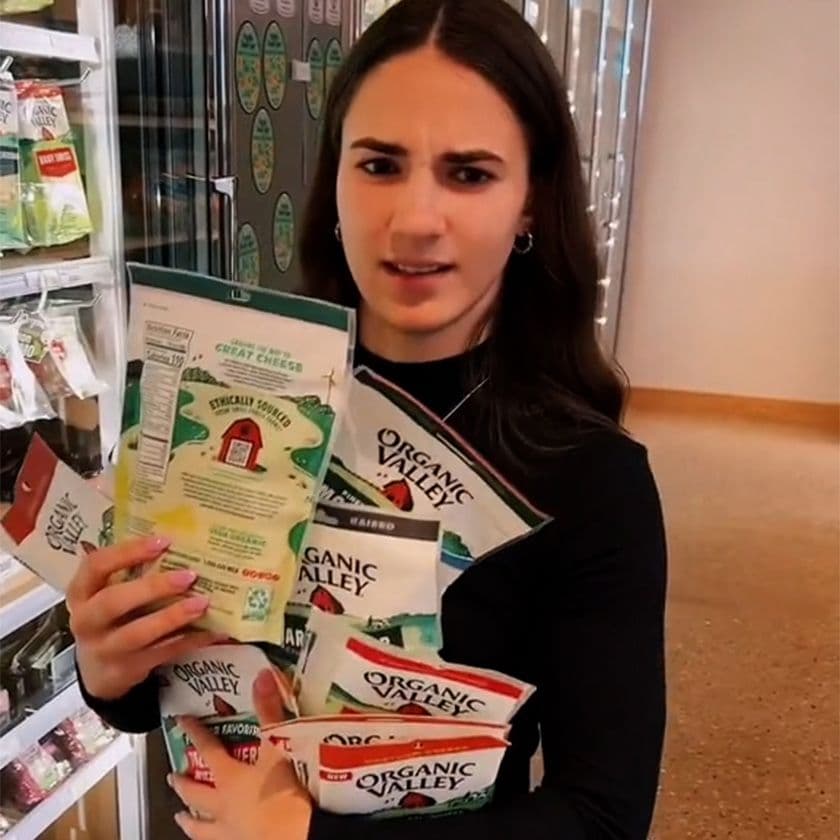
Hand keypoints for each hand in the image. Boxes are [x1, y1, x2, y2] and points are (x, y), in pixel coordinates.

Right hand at [68, 537, 219, 700]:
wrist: (98, 671)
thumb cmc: (112, 616)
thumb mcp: (108, 593)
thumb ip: (131, 572)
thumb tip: (183, 542)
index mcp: (81, 592)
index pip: (96, 566)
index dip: (127, 552)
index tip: (163, 542)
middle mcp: (87, 621)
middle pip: (113, 602)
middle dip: (153, 587)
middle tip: (189, 576)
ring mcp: (105, 649)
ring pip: (136, 633)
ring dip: (172, 617)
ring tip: (202, 603)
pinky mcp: (127, 670)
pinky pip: (162, 653)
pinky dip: (189, 641)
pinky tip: (214, 630)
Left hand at [169, 669, 311, 839]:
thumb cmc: (286, 796)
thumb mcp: (281, 748)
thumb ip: (271, 712)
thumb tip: (261, 675)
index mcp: (230, 778)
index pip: (207, 750)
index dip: (195, 733)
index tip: (181, 722)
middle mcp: (222, 806)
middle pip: (195, 793)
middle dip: (183, 783)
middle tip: (171, 776)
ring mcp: (229, 833)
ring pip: (199, 827)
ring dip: (189, 821)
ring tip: (180, 818)